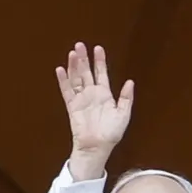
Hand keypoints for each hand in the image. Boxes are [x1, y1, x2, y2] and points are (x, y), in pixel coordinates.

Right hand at [55, 42, 133, 177]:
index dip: (100, 61)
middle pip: (86, 72)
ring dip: (73, 66)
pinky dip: (63, 80)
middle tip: (80, 45)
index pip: (101, 73)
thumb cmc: (111, 133)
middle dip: (83, 59)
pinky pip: (67, 91)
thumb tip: (130, 82)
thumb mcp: (123, 114)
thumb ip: (126, 98)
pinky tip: (61, 69)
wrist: (97, 147)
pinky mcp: (72, 106)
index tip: (98, 48)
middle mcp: (92, 94)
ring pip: (76, 78)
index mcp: (105, 94)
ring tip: (72, 53)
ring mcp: (81, 99)